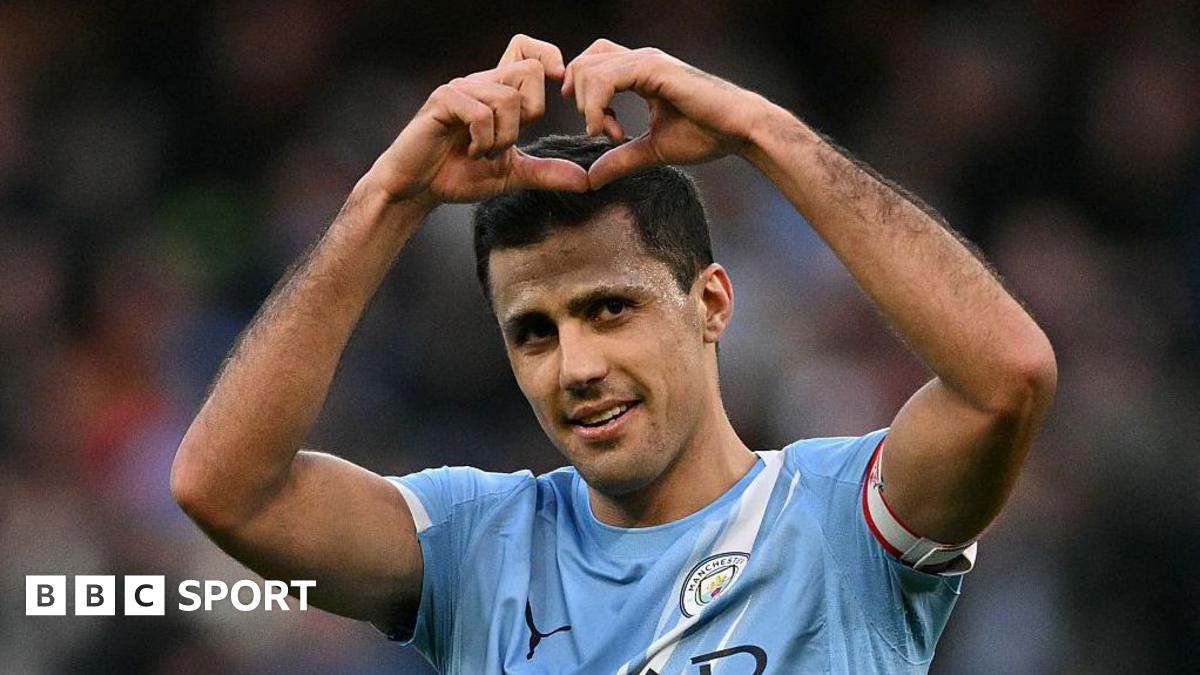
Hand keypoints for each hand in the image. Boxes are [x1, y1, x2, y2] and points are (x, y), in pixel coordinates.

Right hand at [366, 34, 588, 206]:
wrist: (418, 189)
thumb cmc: (458, 175)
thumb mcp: (511, 174)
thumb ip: (547, 173)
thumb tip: (585, 181)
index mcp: (499, 91)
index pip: (528, 49)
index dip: (549, 58)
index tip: (555, 88)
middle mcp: (482, 82)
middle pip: (530, 70)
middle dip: (531, 113)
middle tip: (508, 142)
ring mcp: (461, 88)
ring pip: (508, 98)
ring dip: (503, 138)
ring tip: (483, 153)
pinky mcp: (443, 101)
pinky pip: (481, 113)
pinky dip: (482, 141)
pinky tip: (469, 152)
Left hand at [562, 39, 770, 187]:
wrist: (739, 130)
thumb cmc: (707, 135)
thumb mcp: (652, 150)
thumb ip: (620, 160)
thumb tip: (590, 179)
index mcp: (640, 72)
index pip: (592, 64)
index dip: (582, 95)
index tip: (599, 130)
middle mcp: (640, 59)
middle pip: (583, 63)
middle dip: (578, 100)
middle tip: (600, 132)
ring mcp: (646, 60)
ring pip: (588, 69)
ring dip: (587, 106)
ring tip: (607, 133)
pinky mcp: (653, 68)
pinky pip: (605, 79)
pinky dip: (596, 106)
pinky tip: (609, 130)